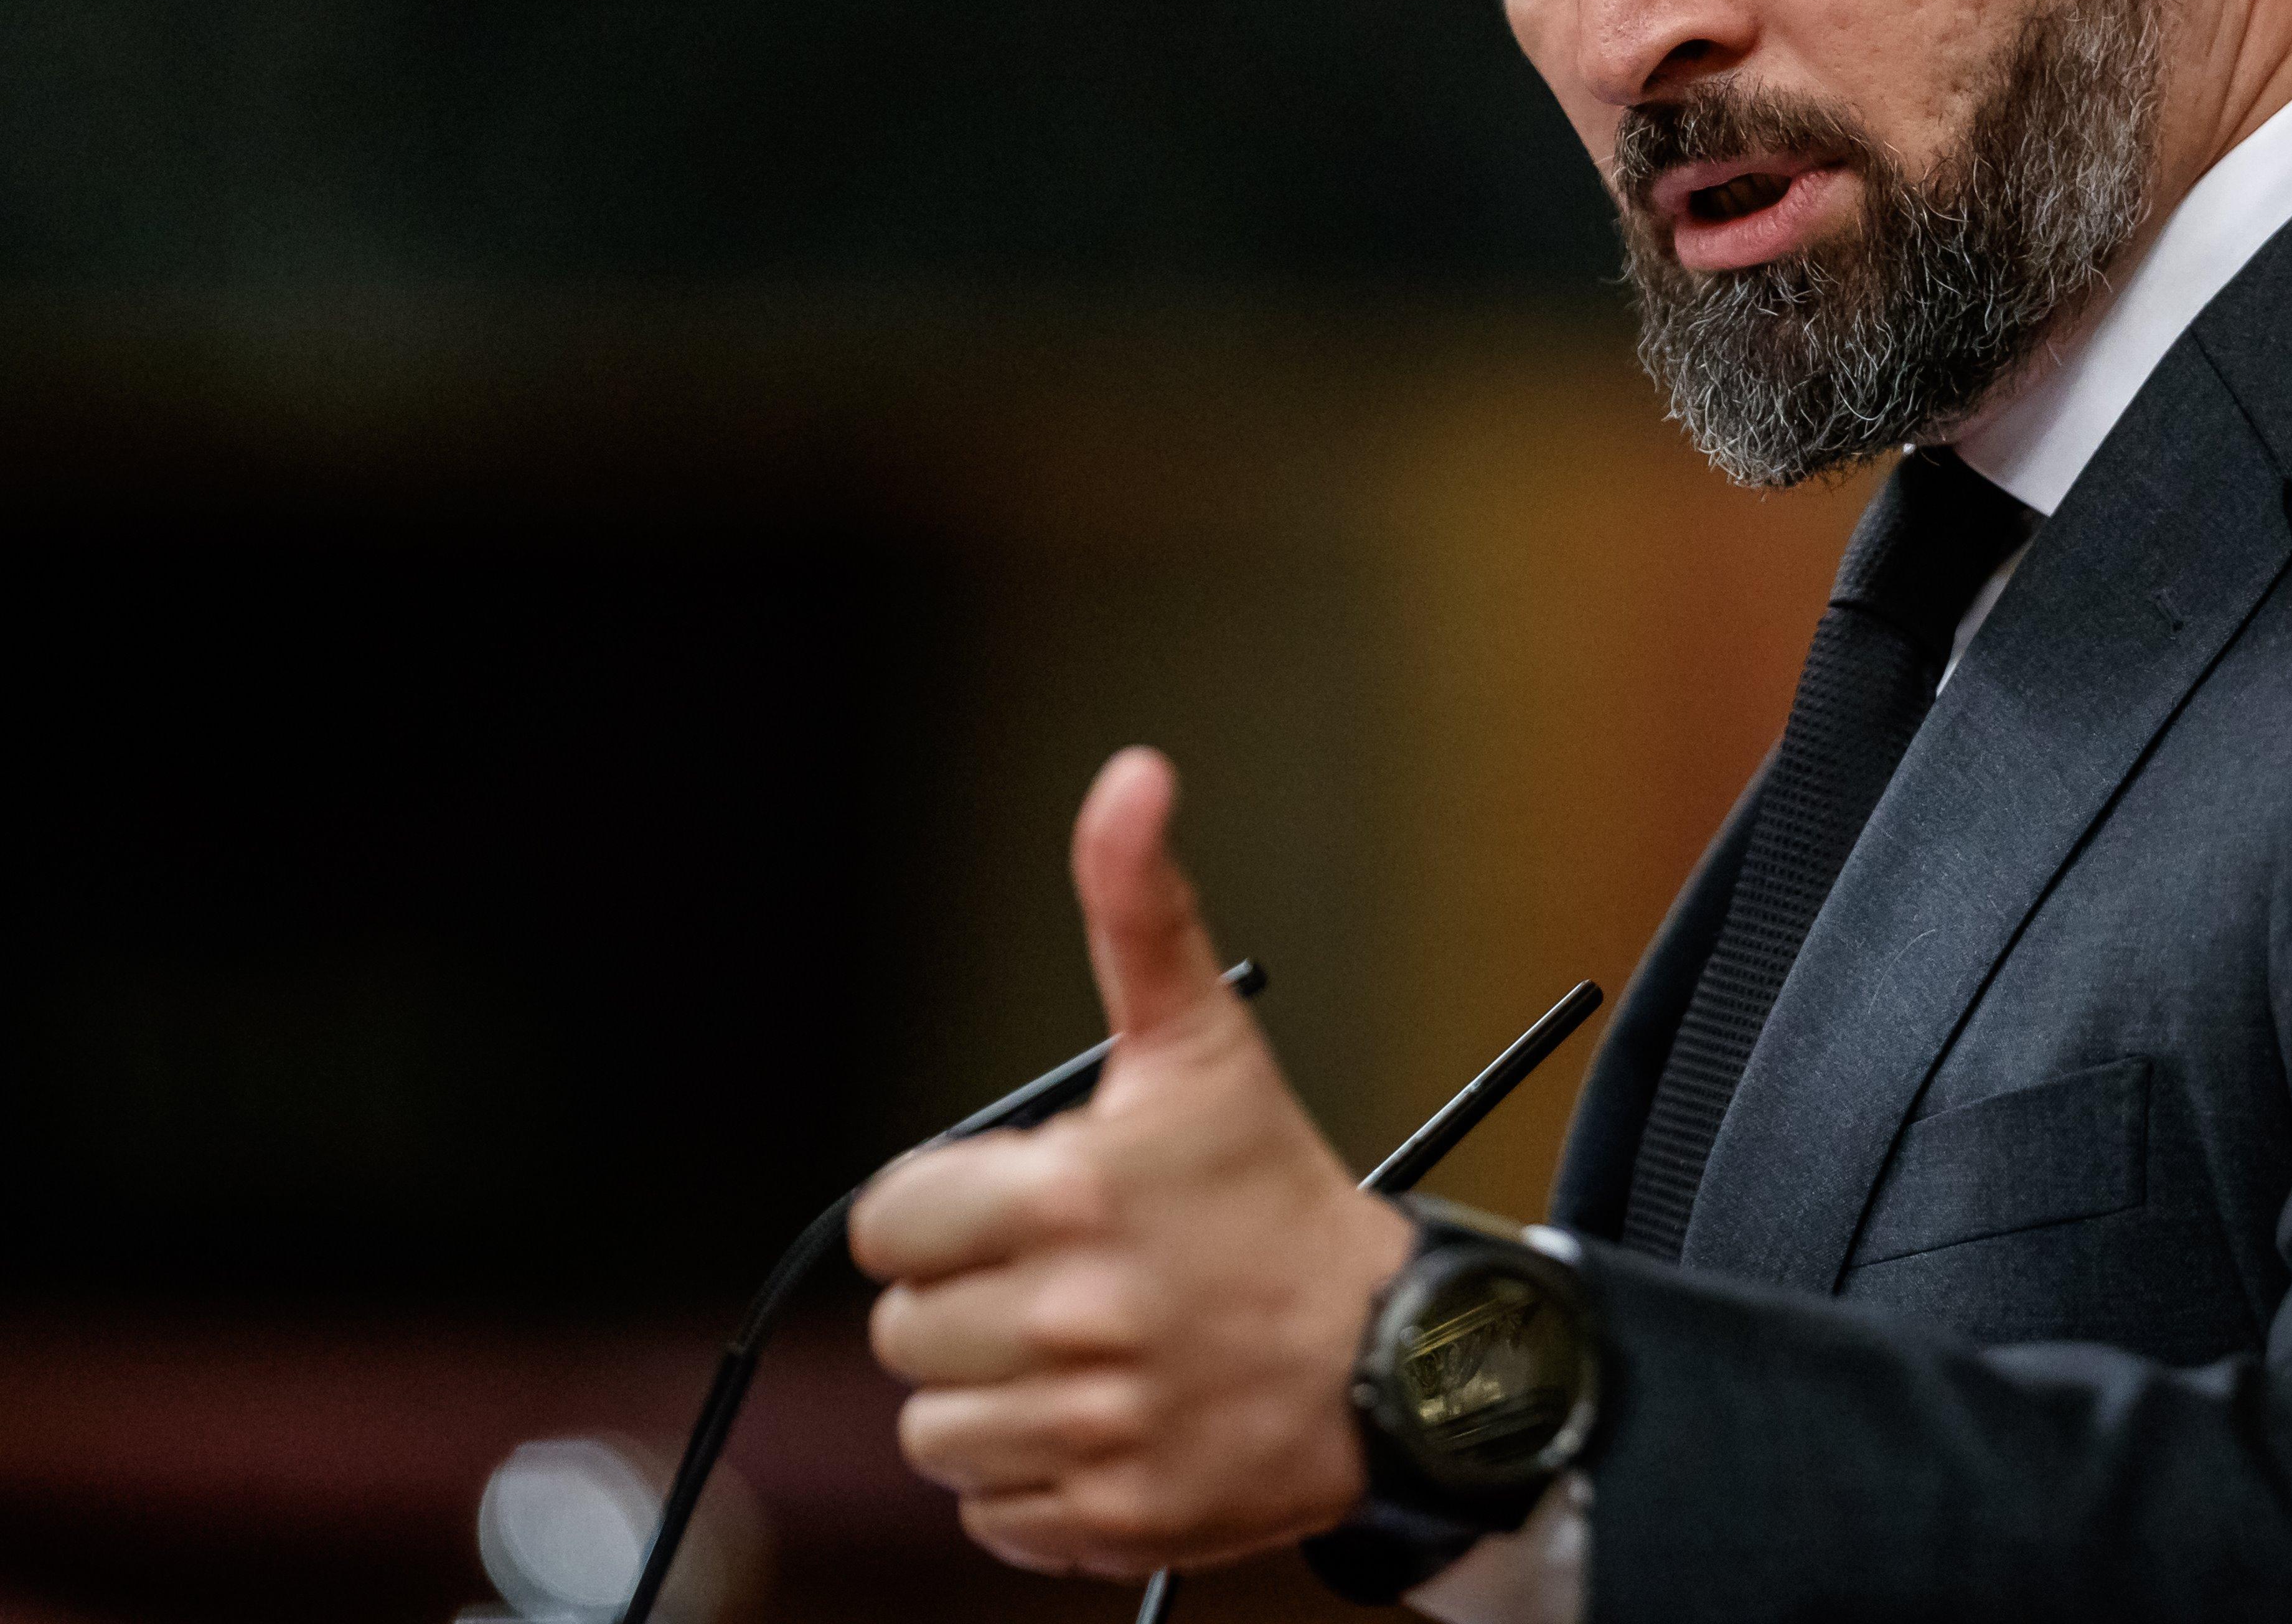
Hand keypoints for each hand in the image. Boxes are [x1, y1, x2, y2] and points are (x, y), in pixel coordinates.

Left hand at [851, 748, 1415, 1576]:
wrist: (1397, 1356)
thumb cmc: (1277, 1196)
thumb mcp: (1203, 1042)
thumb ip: (1139, 907)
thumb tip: (1131, 777)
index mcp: (1073, 1196)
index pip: (892, 1223)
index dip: (947, 1211)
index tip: (1021, 1206)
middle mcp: (1076, 1316)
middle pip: (907, 1331)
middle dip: (972, 1300)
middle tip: (1067, 1278)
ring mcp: (1095, 1425)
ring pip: (937, 1430)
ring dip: (995, 1395)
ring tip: (1085, 1352)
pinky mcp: (1114, 1516)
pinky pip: (993, 1511)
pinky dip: (1036, 1480)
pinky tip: (1106, 1420)